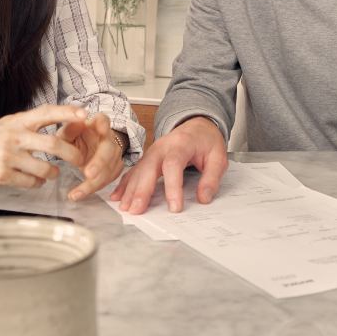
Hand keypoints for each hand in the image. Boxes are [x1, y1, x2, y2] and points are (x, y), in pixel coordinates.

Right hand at [0, 105, 86, 188]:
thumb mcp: (12, 123)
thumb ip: (35, 122)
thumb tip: (68, 117)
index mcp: (19, 121)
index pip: (47, 112)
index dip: (67, 113)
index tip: (84, 114)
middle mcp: (14, 136)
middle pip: (53, 144)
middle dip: (72, 154)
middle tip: (79, 160)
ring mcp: (7, 156)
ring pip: (44, 168)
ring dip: (53, 173)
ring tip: (52, 172)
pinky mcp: (2, 174)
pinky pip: (30, 182)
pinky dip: (37, 183)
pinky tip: (35, 180)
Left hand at [57, 113, 124, 200]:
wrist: (87, 145)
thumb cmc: (75, 136)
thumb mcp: (67, 132)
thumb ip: (69, 130)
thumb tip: (73, 125)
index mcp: (97, 125)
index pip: (103, 120)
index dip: (104, 125)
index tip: (102, 129)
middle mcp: (108, 138)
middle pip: (109, 149)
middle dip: (99, 163)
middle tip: (88, 174)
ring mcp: (114, 153)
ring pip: (109, 169)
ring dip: (93, 183)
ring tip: (75, 194)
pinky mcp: (114, 167)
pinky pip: (107, 180)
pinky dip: (93, 188)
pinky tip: (79, 194)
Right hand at [110, 116, 227, 213]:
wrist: (197, 125)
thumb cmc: (206, 141)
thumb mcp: (219, 157)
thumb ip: (212, 178)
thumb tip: (203, 198)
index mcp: (181, 144)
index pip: (173, 165)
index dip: (173, 187)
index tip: (174, 207)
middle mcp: (162, 147)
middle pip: (148, 167)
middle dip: (141, 190)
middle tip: (137, 209)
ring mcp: (152, 152)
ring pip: (138, 171)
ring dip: (130, 190)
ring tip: (125, 208)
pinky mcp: (147, 159)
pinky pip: (133, 171)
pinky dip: (124, 184)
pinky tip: (117, 197)